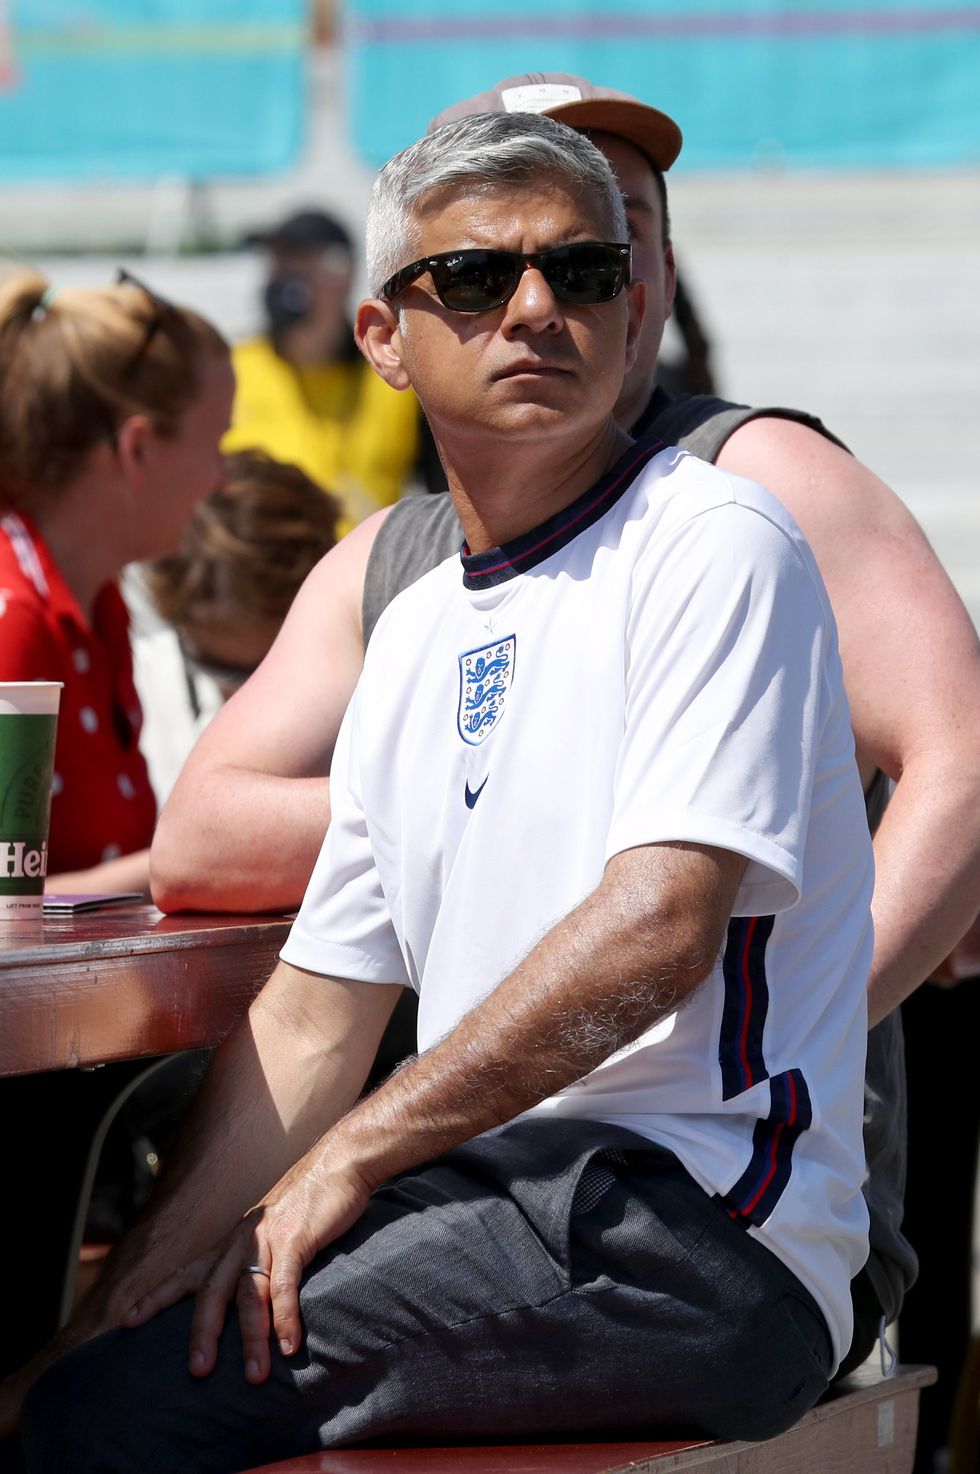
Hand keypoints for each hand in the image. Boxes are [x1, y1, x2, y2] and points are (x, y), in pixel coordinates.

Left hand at [123, 1146, 371, 1383]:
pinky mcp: (296, 1239)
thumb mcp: (274, 1226)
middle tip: (197, 1372)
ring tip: (254, 1375)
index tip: (129, 1321)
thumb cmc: (310, 1198)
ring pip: (249, 1295)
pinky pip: (285, 1285)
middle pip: (211, 1291)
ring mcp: (268, 1238)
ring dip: (251, 1338)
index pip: (188, 1271)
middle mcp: (243, 1239)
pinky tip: (289, 1345)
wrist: (340, 1160)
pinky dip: (286, 1317)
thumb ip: (259, 1255)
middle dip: (202, 1333)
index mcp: (234, 1239)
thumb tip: (253, 1291)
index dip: (158, 1297)